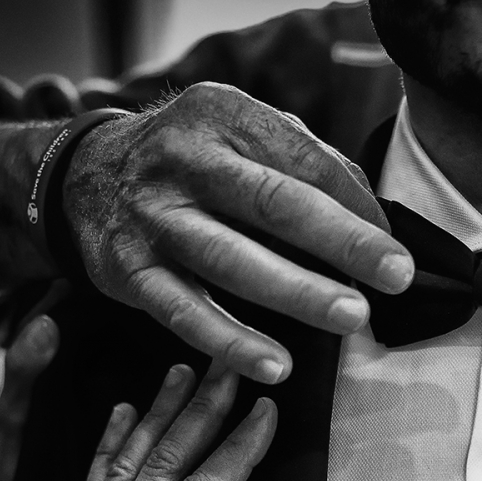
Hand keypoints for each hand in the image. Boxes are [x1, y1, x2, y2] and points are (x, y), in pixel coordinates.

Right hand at [61, 83, 415, 383]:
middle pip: (273, 203)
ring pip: (230, 259)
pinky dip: (231, 341)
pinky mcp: (127, 270)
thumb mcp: (240, 136)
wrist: (84, 176)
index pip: (304, 161)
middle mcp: (182, 159)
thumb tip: (375, 220)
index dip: (356, 207)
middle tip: (397, 276)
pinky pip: (184, 311)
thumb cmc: (194, 162)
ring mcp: (152, 216)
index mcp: (223, 114)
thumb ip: (304, 165)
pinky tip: (275, 366)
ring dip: (296, 292)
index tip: (397, 249)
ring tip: (352, 318)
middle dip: (341, 241)